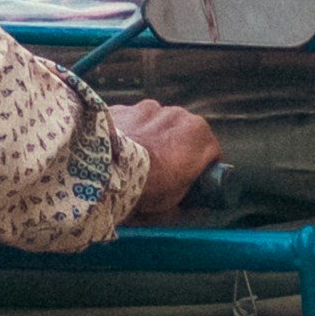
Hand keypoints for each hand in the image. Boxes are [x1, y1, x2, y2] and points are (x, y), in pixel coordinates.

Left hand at [113, 99, 219, 218]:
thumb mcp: (174, 207)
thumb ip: (190, 204)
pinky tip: (117, 154)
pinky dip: (128, 134)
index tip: (193, 182)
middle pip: (183, 135)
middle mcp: (177, 114)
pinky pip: (130, 122)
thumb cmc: (144, 189)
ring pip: (155, 125)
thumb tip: (194, 207)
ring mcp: (147, 108)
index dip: (203, 170)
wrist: (102, 174)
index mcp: (199, 135)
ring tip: (135, 163)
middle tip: (162, 175)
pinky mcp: (121, 108)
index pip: (211, 152)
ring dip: (150, 139)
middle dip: (176, 151)